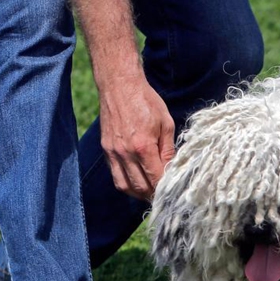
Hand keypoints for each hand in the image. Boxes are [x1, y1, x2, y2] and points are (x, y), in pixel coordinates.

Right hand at [99, 76, 175, 199]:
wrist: (119, 85)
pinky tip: (137, 182)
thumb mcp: (165, 123)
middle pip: (140, 187)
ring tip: (150, 193)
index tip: (173, 192)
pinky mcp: (106, 150)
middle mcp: (125, 153)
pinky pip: (115, 175)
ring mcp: (113, 153)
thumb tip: (172, 169)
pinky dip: (127, 183)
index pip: (155, 179)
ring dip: (138, 194)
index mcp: (143, 146)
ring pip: (125, 186)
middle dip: (153, 195)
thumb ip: (168, 150)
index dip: (165, 189)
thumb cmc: (146, 101)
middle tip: (164, 196)